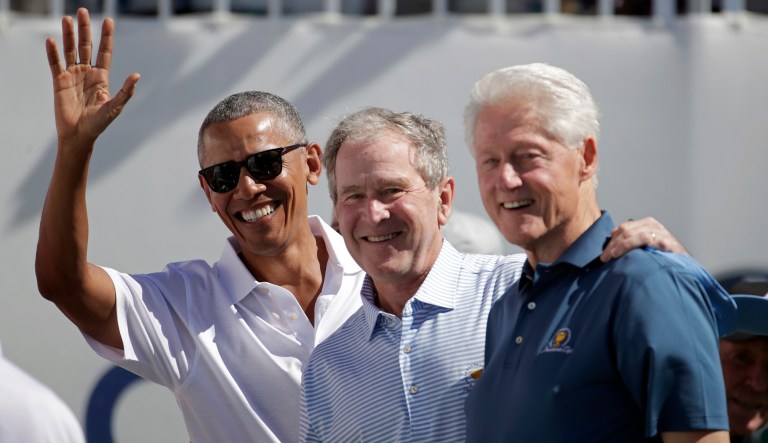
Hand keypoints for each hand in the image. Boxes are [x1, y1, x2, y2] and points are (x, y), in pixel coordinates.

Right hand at [46, 8, 139, 145]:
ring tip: (66, 19)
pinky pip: (55, 64)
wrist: (79, 136)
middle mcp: (87, 73)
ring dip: (68, 35)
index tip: (109, 20)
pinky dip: (53, 53)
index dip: (106, 36)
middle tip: (82, 11)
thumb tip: (137, 75)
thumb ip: (125, 91)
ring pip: (70, 50)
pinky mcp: (59, 82)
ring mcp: (73, 76)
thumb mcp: (115, 107)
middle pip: (86, 46)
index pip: (104, 52)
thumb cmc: (99, 124)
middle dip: (85, 29)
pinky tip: (51, 40)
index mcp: (102, 77)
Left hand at [600, 216, 687, 261]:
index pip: (623, 228)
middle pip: (627, 232)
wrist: (682, 261)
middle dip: (613, 245)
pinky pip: (653, 243)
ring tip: (614, 255)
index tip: (604, 254)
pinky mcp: (668, 243)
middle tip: (605, 258)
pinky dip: (642, 246)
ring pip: (637, 236)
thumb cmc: (661, 252)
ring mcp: (661, 233)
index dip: (612, 241)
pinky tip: (634, 255)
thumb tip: (612, 234)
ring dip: (623, 246)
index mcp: (645, 223)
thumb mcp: (644, 242)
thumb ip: (631, 238)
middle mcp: (653, 225)